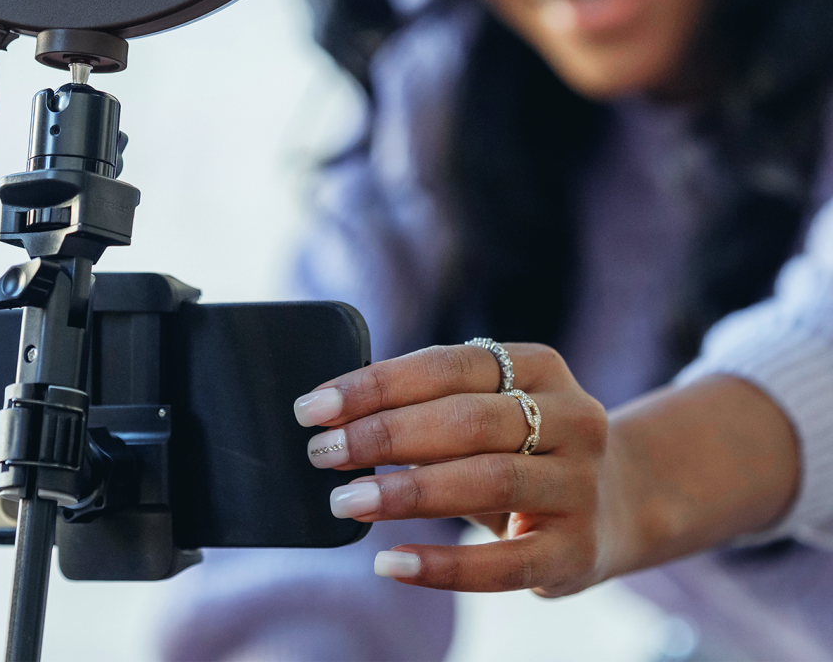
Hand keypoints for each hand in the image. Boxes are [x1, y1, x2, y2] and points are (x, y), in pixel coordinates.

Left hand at [293, 343, 619, 595]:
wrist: (615, 502)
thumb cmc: (522, 449)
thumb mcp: (489, 411)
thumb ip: (429, 407)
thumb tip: (335, 420)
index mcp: (541, 367)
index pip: (449, 365)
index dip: (377, 384)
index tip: (315, 407)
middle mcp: (573, 417)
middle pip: (468, 419)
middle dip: (384, 435)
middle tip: (322, 454)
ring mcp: (581, 484)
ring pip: (487, 480)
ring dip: (407, 491)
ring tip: (345, 502)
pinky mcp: (577, 550)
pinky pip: (505, 562)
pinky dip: (443, 566)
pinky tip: (391, 563)